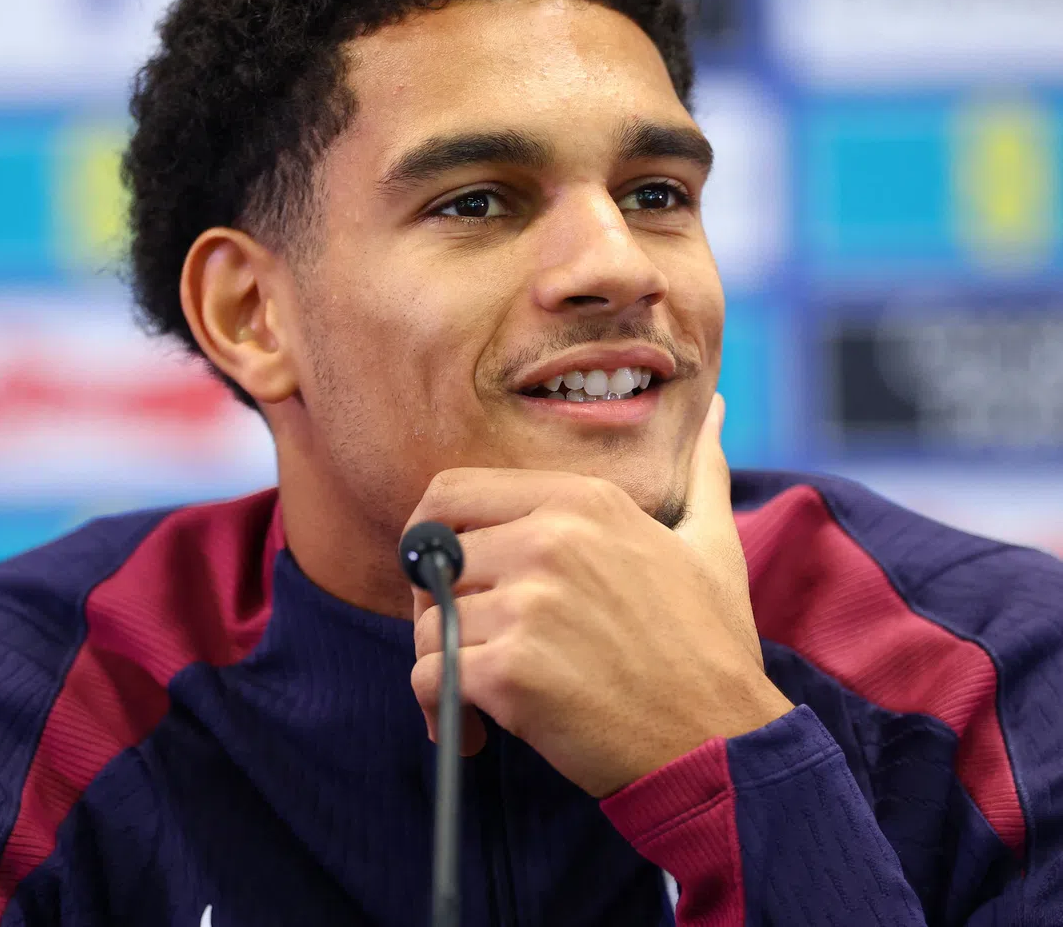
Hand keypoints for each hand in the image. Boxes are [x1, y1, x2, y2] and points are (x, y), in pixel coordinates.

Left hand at [407, 393, 792, 797]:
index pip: (454, 491)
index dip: (436, 536)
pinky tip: (477, 731)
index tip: (452, 578)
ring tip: (480, 697)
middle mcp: (549, 538)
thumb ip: (702, 471)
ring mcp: (529, 602)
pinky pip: (430, 678)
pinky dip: (440, 710)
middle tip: (464, 641)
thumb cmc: (712, 648)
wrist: (724, 743)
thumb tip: (716, 408)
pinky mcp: (513, 670)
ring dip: (444, 665)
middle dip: (434, 603)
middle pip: (433, 556)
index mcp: (583, 499)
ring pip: (428, 624)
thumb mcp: (712, 543)